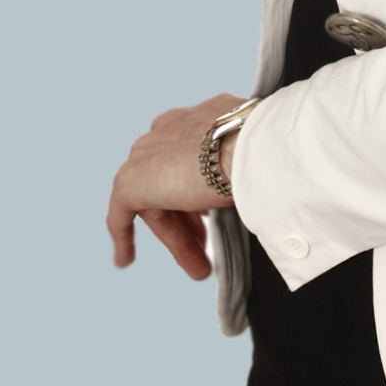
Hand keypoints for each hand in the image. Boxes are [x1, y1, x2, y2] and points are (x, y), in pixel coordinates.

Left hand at [107, 91, 248, 280]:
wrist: (250, 147)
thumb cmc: (264, 150)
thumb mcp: (252, 153)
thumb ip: (240, 164)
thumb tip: (251, 184)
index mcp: (196, 116)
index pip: (190, 159)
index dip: (200, 191)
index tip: (212, 217)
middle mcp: (168, 128)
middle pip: (171, 181)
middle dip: (189, 219)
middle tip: (207, 247)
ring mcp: (146, 153)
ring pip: (156, 201)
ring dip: (176, 236)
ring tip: (199, 269)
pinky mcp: (131, 181)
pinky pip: (122, 213)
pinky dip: (124, 236)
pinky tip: (124, 260)